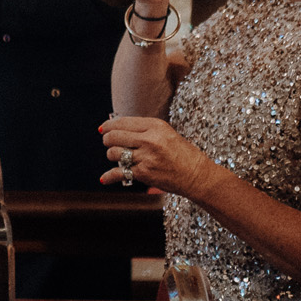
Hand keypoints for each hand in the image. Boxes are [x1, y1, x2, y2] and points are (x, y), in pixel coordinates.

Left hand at [98, 115, 215, 197]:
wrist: (197, 175)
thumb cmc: (183, 154)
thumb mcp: (166, 133)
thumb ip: (144, 130)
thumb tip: (116, 127)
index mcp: (156, 126)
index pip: (122, 122)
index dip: (108, 125)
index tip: (103, 128)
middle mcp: (149, 140)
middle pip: (114, 136)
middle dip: (107, 140)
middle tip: (109, 142)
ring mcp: (146, 157)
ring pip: (114, 153)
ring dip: (112, 155)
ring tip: (119, 157)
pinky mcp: (144, 173)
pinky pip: (119, 173)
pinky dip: (109, 177)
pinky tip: (104, 179)